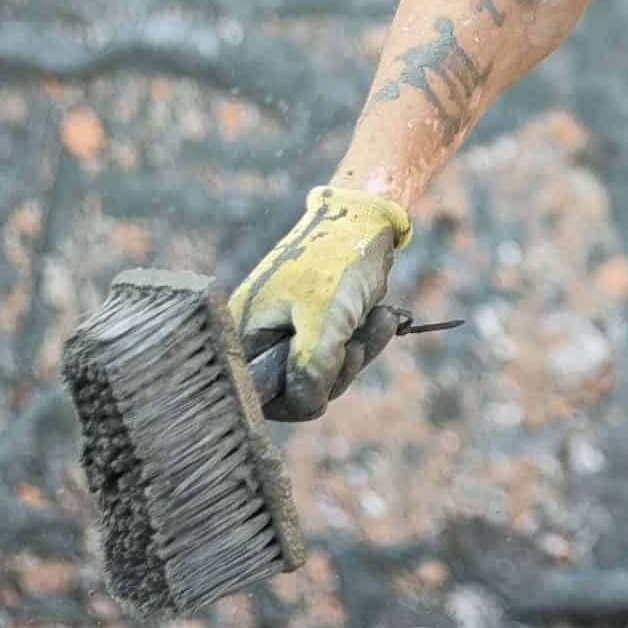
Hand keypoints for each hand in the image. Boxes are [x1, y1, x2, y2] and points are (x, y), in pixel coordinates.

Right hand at [227, 185, 412, 419]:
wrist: (365, 222)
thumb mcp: (325, 318)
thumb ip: (312, 367)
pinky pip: (341, 360)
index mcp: (244, 333)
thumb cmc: (337, 262)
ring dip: (356, 354)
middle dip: (334, 372)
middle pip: (295, 393)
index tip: (322, 373)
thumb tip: (306, 405)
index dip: (291, 395)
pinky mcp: (318, 333)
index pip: (256, 395)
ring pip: (324, 379)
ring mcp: (291, 336)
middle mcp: (261, 339)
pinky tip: (383, 317)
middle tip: (351, 343)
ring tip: (373, 318)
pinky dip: (365, 343)